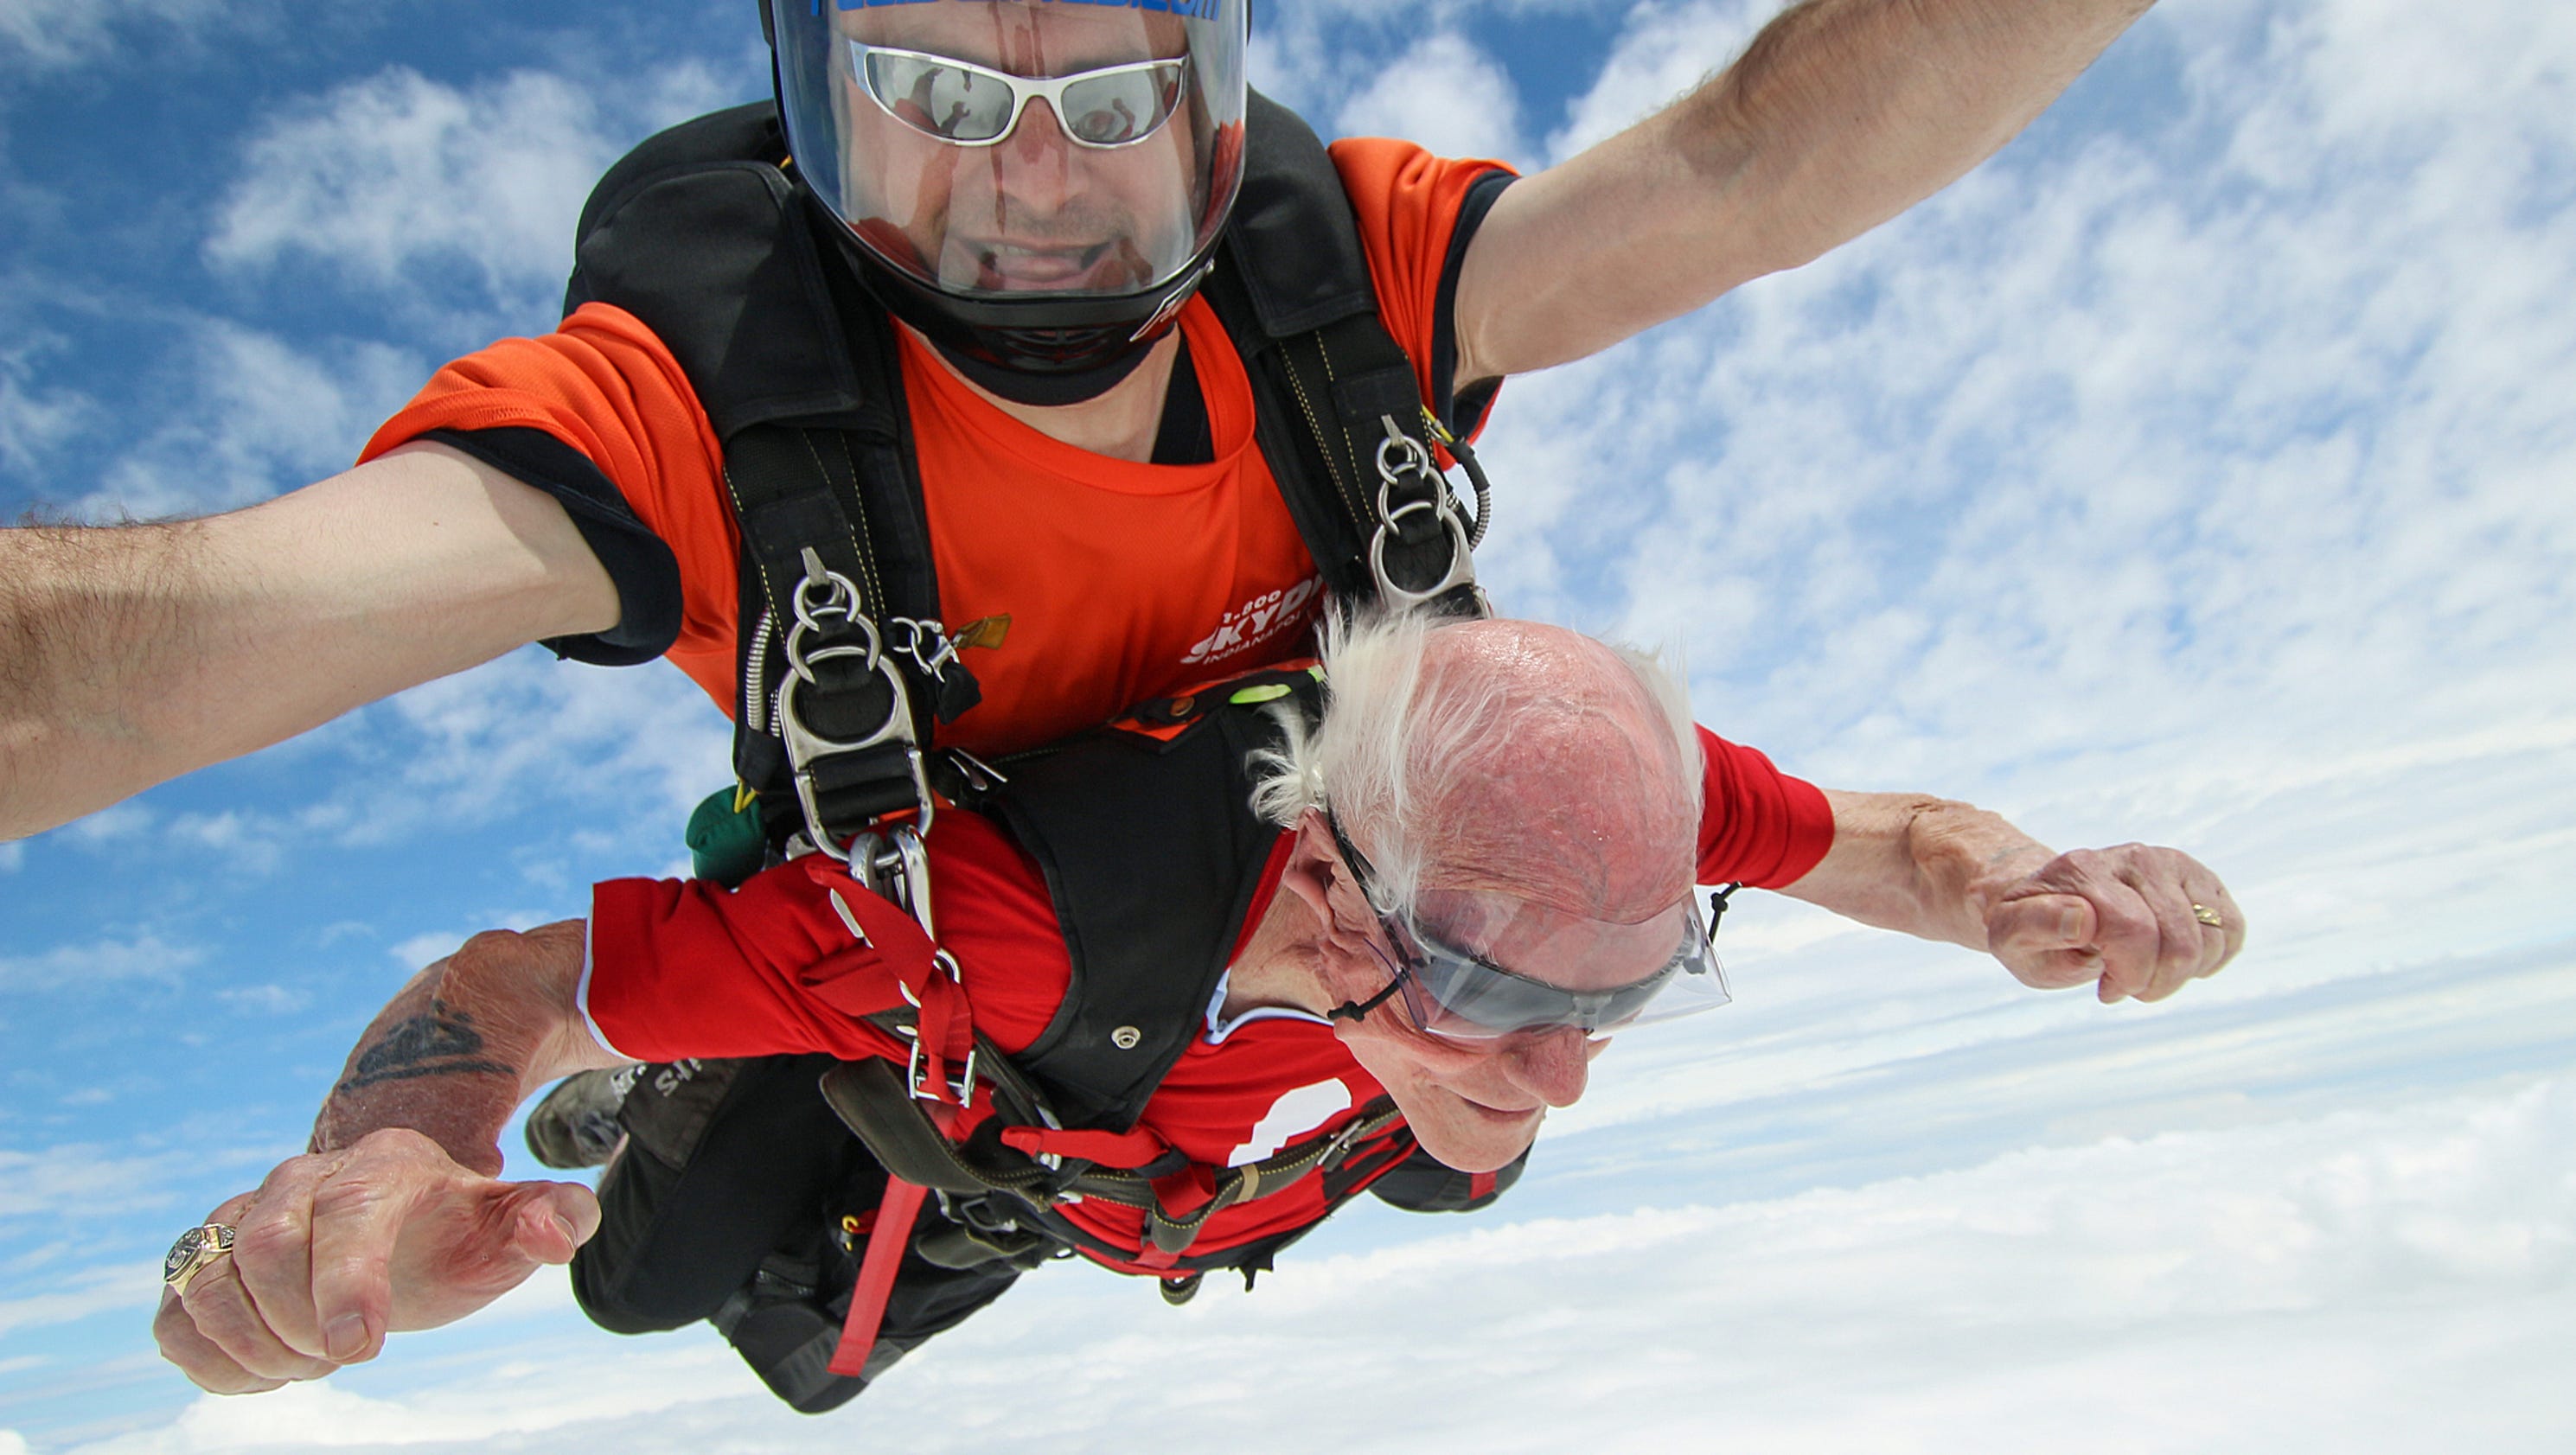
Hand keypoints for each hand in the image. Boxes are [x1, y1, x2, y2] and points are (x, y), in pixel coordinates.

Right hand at [153, 1127, 599, 1393]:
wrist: (396, 1221)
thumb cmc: (455, 1230)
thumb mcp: (509, 1224)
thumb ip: (550, 1219)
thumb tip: (557, 1233)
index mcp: (377, 1167)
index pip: (349, 1213)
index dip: (346, 1282)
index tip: (361, 1350)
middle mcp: (297, 1182)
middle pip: (262, 1248)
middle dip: (298, 1322)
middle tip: (344, 1355)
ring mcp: (239, 1220)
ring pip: (203, 1284)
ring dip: (252, 1346)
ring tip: (309, 1362)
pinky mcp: (202, 1264)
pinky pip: (172, 1317)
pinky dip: (208, 1360)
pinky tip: (268, 1371)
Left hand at [1982, 844, 2243, 1002]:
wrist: (2057, 904)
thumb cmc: (2035, 930)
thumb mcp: (2011, 938)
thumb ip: (2035, 927)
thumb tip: (2083, 918)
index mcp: (2084, 870)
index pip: (2135, 932)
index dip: (2128, 977)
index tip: (2105, 989)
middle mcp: (2134, 857)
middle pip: (2179, 942)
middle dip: (2156, 983)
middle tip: (2127, 985)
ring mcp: (2172, 864)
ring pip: (2211, 939)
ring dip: (2183, 974)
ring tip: (2147, 970)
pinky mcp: (2201, 879)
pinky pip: (2231, 929)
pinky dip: (2211, 959)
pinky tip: (2177, 960)